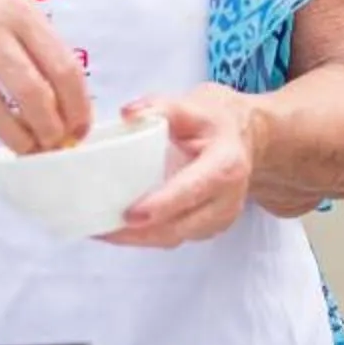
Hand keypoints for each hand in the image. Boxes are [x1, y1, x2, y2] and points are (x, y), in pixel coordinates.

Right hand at [0, 0, 92, 152]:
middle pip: (29, 90)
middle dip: (48, 127)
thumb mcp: (18, 5)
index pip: (61, 66)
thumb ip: (43, 46)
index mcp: (19, 11)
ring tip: (27, 147)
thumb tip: (69, 104)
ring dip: (14, 135)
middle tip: (55, 143)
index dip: (77, 105)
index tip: (80, 127)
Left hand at [104, 85, 259, 248]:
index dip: (162, 204)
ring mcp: (220, 217)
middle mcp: (228, 198)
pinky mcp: (209, 227)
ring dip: (138, 239)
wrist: (242, 137)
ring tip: (102, 229)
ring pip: (175, 237)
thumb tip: (128, 114)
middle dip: (138, 233)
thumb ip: (160, 107)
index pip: (193, 189)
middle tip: (100, 227)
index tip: (130, 214)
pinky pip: (175, 237)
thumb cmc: (214, 121)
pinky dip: (147, 236)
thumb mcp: (192, 105)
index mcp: (226, 165)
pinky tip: (120, 227)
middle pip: (180, 226)